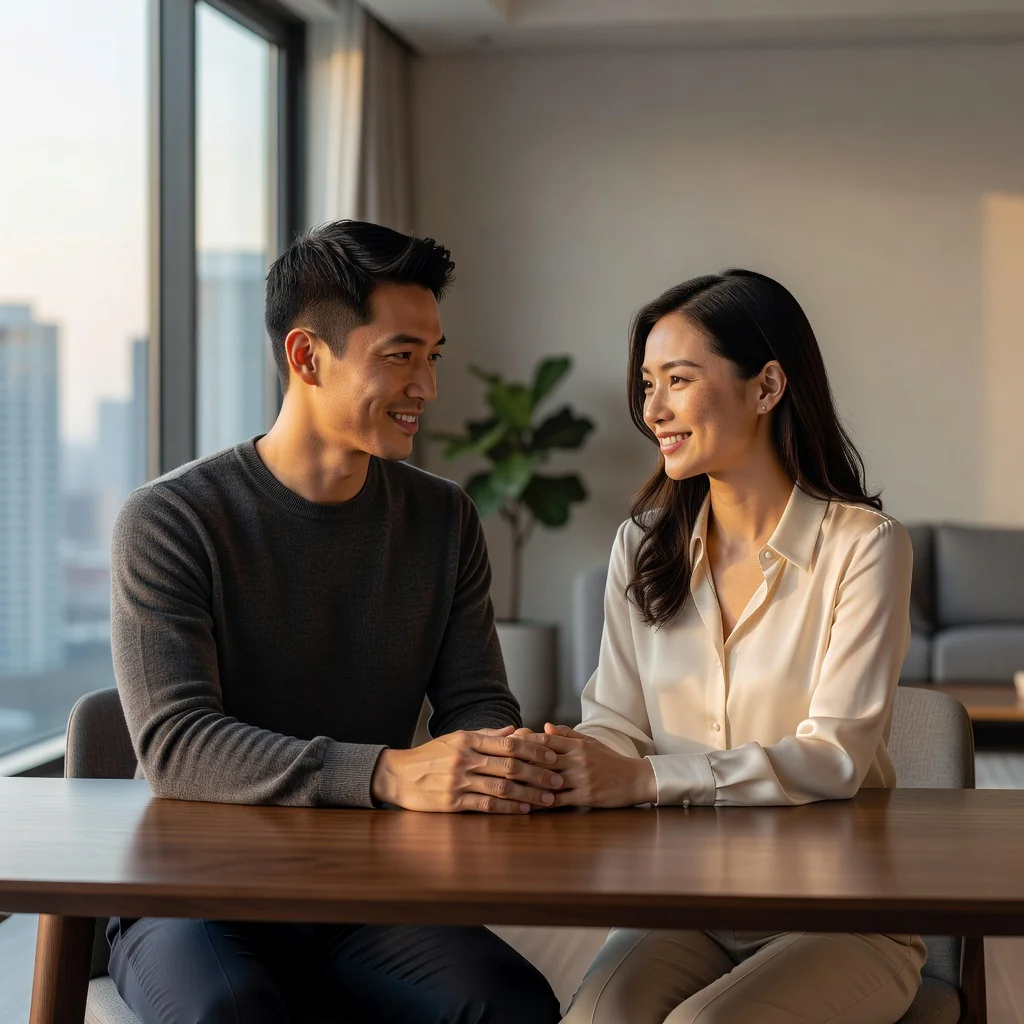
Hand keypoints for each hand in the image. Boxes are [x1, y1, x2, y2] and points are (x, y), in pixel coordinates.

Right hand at [370, 726, 563, 812]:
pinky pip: (486, 805)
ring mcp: (459, 781)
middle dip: (538, 774)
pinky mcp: (452, 802)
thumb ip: (486, 735)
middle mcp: (465, 759)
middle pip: (510, 766)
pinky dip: (508, 808)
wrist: (398, 775)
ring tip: (548, 800)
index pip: (509, 743)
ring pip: (502, 787)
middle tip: (558, 781)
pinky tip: (523, 810)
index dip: (534, 751)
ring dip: (528, 795)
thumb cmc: (430, 756)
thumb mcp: (456, 738)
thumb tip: (514, 730)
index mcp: (468, 740)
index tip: (552, 757)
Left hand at [516, 724, 656, 807]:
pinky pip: (559, 800)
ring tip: (505, 786)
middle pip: (542, 760)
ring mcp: (581, 779)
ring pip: (547, 781)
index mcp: (577, 745)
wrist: (635, 779)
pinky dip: (541, 802)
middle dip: (519, 762)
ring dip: (526, 784)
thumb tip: (545, 727)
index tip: (506, 745)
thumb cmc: (610, 760)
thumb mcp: (590, 742)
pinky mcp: (585, 797)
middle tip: (498, 765)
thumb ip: (567, 735)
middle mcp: (578, 760)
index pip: (545, 741)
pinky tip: (526, 805)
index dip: (524, 743)